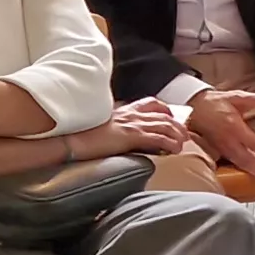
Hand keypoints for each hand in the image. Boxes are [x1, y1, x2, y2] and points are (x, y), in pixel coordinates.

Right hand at [66, 98, 189, 160]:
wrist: (71, 139)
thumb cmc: (81, 135)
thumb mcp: (103, 126)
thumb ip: (117, 127)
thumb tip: (125, 137)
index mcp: (124, 110)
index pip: (151, 103)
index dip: (166, 110)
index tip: (173, 119)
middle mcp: (131, 114)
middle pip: (163, 114)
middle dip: (177, 124)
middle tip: (184, 134)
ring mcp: (132, 124)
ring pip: (165, 125)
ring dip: (178, 135)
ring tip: (182, 144)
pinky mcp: (131, 136)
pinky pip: (158, 138)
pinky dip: (171, 144)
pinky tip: (175, 150)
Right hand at [185, 87, 254, 185]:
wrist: (193, 108)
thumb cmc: (216, 102)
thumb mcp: (237, 96)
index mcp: (233, 125)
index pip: (252, 142)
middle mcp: (227, 139)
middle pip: (246, 158)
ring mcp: (222, 147)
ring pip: (240, 163)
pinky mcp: (219, 152)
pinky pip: (234, 162)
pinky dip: (246, 170)